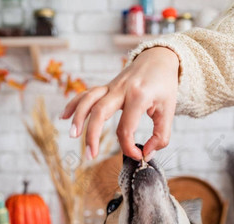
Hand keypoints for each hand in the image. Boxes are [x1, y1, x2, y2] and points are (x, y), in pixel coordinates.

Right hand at [61, 47, 179, 160]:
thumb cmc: (164, 86)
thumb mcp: (169, 112)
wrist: (158, 58)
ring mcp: (111, 86)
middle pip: (100, 112)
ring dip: (78, 118)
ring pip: (88, 100)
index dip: (130, 148)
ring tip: (73, 136)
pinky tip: (64, 117)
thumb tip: (147, 153)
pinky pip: (86, 94)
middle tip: (91, 155)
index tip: (138, 156)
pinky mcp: (106, 86)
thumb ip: (161, 136)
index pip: (126, 129)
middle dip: (92, 136)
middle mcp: (121, 89)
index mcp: (139, 96)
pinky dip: (74, 104)